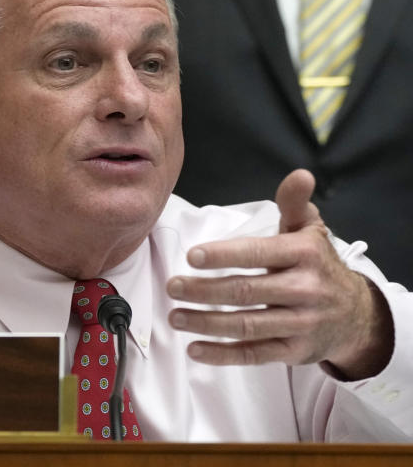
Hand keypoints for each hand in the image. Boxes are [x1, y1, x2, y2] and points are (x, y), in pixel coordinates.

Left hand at [167, 169, 392, 378]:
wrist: (357, 315)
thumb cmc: (319, 265)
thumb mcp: (311, 231)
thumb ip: (295, 204)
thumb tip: (300, 175)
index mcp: (305, 255)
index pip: (259, 253)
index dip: (224, 255)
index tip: (192, 257)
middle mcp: (305, 290)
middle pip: (245, 291)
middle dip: (204, 291)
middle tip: (172, 287)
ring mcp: (301, 324)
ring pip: (246, 325)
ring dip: (205, 322)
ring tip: (175, 316)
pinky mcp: (294, 351)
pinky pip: (254, 354)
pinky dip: (222, 354)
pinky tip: (194, 348)